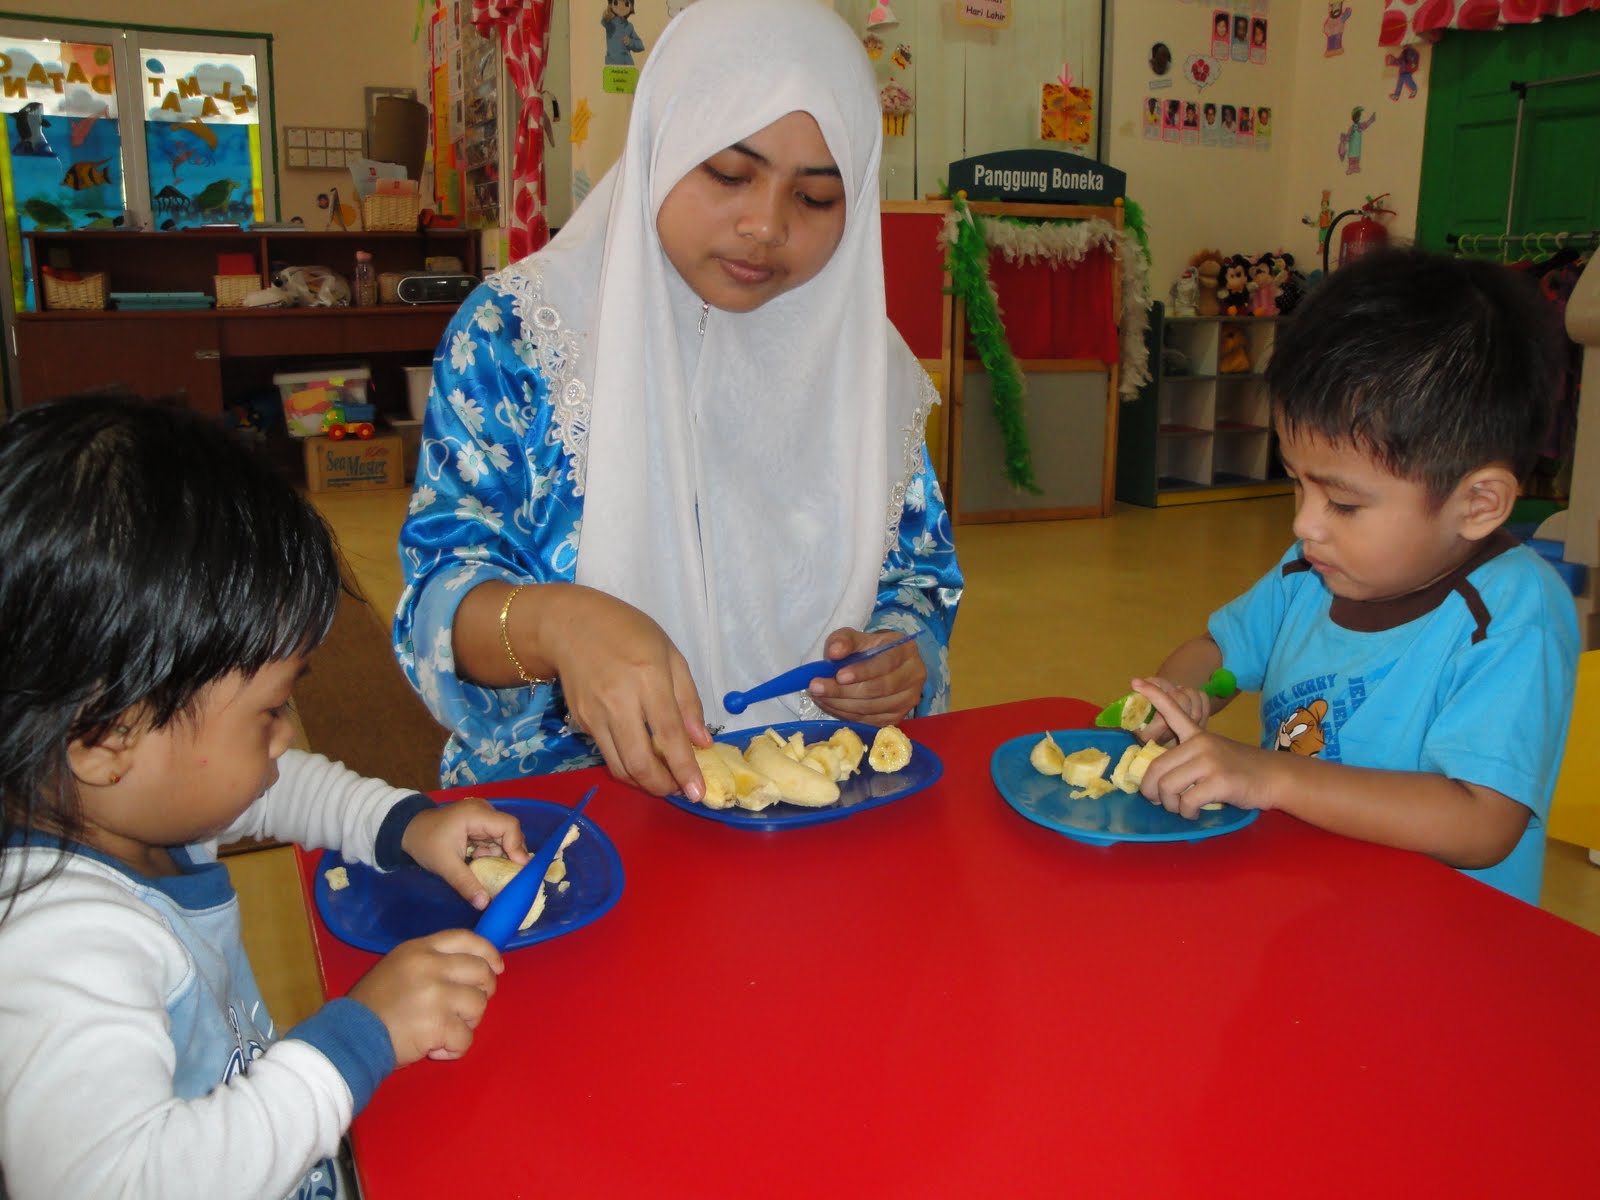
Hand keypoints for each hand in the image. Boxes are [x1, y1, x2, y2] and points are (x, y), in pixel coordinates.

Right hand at [348, 929, 502, 1066]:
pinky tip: (435, 1049)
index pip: (466, 939)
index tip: (497, 967)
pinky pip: (467, 1038)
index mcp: (419, 949)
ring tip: (444, 1030)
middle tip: (468, 1008)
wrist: (349, 1037)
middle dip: (484, 992)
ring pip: (479, 1005)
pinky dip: (455, 1048)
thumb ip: (430, 963)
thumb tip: (471, 967)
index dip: (488, 952)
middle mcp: (430, 966)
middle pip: (481, 971)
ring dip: (467, 1023)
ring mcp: (436, 994)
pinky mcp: (438, 1024)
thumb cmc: (372, 1005)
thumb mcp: (397, 967)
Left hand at [402, 798, 529, 909]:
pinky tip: (479, 862)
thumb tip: (485, 904)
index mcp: (476, 814)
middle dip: (510, 854)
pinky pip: (494, 839)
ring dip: (499, 855)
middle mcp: (483, 811)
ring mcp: (482, 816)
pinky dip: (491, 853)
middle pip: (509, 832)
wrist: (407, 830)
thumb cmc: (424, 843)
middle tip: (508, 876)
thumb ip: (466, 883)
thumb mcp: (444, 865)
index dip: (517, 847)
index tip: (517, 870)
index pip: (509, 826)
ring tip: (490, 871)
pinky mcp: (479, 824)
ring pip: (503, 837)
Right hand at [546, 587, 711, 800]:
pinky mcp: (580, 722)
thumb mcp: (670, 654)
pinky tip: (641, 757)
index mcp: (648, 679)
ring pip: (619, 767)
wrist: (569, 625)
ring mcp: (595, 715)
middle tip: (679, 790)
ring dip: (643, 783)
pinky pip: (606, 753)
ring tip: (663, 780)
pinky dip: (626, 765)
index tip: (698, 792)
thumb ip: (688, 700)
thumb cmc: (628, 632)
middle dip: (662, 786)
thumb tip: (702, 742)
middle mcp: (619, 702)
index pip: (669, 735)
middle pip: (639, 762)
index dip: (684, 769)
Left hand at [808, 628, 924, 725]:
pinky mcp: (898, 717)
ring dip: (842, 705)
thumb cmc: (868, 649)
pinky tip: (830, 706)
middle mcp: (914, 676)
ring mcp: (908, 700)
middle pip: (879, 689)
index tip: (838, 676)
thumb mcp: (856, 637)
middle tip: (816, 688)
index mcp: (906, 650)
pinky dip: (847, 715)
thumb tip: (834, 652)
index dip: (862, 671)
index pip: (886, 663)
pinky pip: (871, 721)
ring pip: (873, 707)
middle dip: (844, 691)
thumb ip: (845, 640)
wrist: (882, 665)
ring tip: (819, 696)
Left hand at [1131, 679, 1282, 818]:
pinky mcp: (1219, 781)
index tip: (1134, 681)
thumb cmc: (1240, 769)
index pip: (1173, 711)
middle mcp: (1200, 744)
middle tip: (1158, 801)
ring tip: (1182, 808)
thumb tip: (1157, 779)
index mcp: (1197, 735)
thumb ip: (1188, 757)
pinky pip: (1187, 802)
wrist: (1274, 776)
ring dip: (1170, 805)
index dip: (1153, 696)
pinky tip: (1195, 813)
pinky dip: (1187, 813)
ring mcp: (1209, 761)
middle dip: (1151, 791)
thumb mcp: (1213, 752)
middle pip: (1156, 768)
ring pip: (1168, 787)